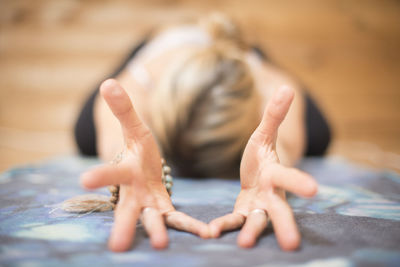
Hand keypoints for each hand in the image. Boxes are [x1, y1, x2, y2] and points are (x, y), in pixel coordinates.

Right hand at [81, 79, 208, 251]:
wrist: (143, 169)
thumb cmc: (137, 148)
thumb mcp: (134, 127)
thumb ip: (123, 109)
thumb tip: (108, 82)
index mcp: (125, 171)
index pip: (111, 173)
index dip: (99, 176)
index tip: (84, 180)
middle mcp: (132, 193)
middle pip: (126, 210)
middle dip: (122, 225)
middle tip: (116, 247)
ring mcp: (149, 205)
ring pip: (151, 221)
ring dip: (157, 232)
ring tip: (161, 246)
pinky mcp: (165, 210)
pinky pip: (178, 220)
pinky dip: (190, 227)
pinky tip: (206, 234)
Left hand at [209, 86, 317, 250]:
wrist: (255, 176)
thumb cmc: (261, 156)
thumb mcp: (263, 135)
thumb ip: (274, 115)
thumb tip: (287, 86)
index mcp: (276, 173)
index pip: (288, 176)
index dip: (299, 182)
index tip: (314, 190)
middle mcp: (271, 194)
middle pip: (280, 210)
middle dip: (286, 225)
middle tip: (292, 245)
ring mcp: (257, 207)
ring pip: (257, 222)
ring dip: (252, 233)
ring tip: (244, 245)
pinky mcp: (242, 212)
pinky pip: (234, 221)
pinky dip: (224, 226)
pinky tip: (211, 232)